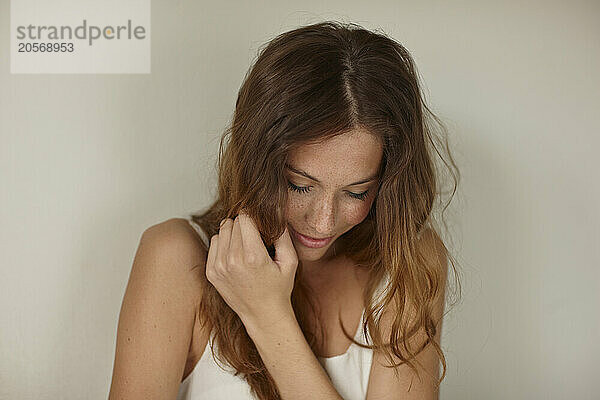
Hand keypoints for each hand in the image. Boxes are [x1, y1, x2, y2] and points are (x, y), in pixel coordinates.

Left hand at [206, 210, 298, 329]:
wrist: (263, 315)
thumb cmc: (279, 288)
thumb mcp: (290, 261)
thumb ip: (283, 234)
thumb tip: (276, 211)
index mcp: (253, 256)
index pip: (245, 218)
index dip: (253, 217)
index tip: (260, 224)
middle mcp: (233, 261)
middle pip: (232, 223)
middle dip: (244, 225)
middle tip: (255, 237)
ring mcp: (219, 267)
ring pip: (222, 231)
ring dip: (233, 233)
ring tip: (245, 245)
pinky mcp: (211, 272)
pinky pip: (214, 243)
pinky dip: (224, 244)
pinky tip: (236, 254)